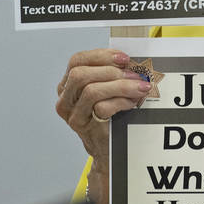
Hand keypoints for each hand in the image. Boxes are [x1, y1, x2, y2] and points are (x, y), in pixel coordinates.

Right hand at [56, 48, 151, 162]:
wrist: (106, 147)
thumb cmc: (107, 114)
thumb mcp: (103, 90)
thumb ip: (108, 74)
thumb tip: (129, 61)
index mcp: (67, 85)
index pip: (76, 61)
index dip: (100, 56)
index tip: (123, 58)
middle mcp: (65, 99)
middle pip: (80, 75)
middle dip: (110, 71)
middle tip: (133, 74)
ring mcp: (73, 115)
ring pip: (91, 91)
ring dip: (120, 86)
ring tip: (138, 88)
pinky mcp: (85, 128)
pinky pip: (102, 109)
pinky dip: (121, 102)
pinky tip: (131, 103)